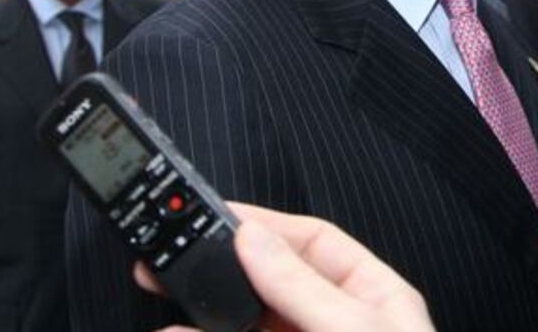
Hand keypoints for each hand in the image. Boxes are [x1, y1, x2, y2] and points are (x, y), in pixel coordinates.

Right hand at [135, 202, 434, 331]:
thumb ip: (302, 287)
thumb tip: (254, 237)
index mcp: (374, 299)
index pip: (314, 244)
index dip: (264, 227)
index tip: (215, 217)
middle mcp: (339, 326)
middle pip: (272, 284)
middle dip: (224, 268)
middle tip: (173, 256)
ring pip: (247, 328)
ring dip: (206, 314)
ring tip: (163, 297)